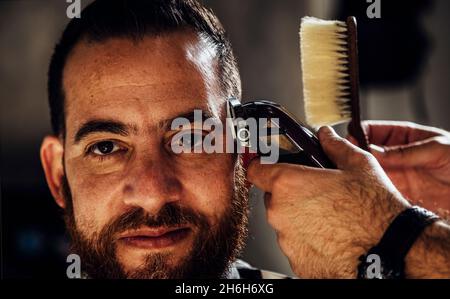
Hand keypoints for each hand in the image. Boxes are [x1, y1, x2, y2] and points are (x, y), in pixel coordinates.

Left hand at [247, 126, 409, 277]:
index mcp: (288, 184)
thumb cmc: (375, 209)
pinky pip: (297, 246)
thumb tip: (325, 135)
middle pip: (273, 198)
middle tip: (316, 195)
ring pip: (285, 223)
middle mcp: (280, 213)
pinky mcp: (297, 263)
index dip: (263, 167)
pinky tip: (333, 237)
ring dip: (300, 219)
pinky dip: (309, 241)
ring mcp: (287, 241)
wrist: (393, 251)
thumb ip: (334, 146)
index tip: (270, 169)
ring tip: (330, 218)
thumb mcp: (358, 165)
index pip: (255, 170)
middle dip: (290, 195)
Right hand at [350, 121, 449, 217]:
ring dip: (360, 172)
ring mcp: (395, 173)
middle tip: (347, 158)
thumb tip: (375, 151)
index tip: (350, 139)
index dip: (358, 133)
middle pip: (366, 151)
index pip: (373, 130)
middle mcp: (395, 154)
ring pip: (368, 170)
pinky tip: (365, 189)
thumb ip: (404, 151)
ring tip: (353, 174)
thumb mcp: (437, 148)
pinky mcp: (398, 192)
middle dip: (354, 153)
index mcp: (404, 136)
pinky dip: (369, 189)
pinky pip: (378, 189)